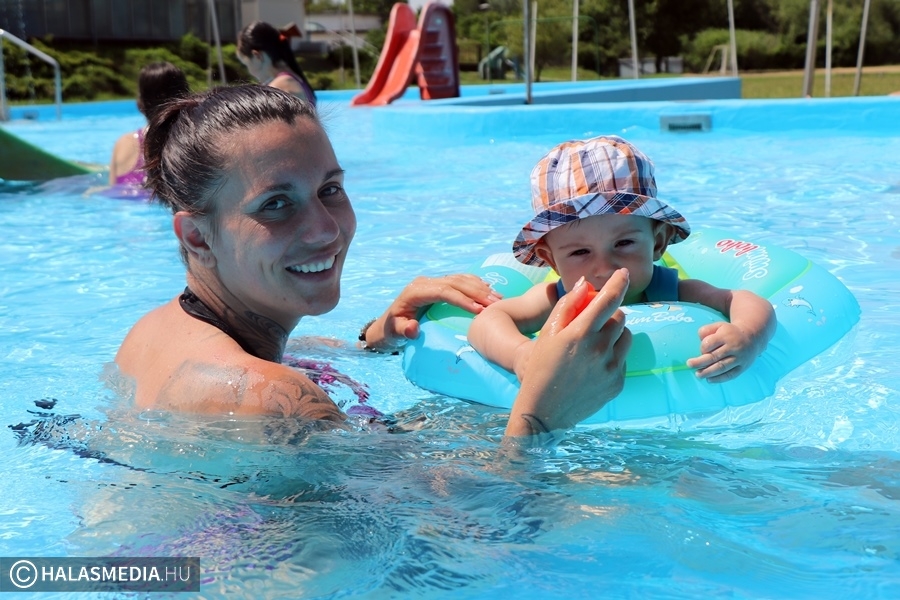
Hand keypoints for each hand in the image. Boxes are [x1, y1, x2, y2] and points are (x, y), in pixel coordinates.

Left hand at [364, 274, 500, 350]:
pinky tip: (489, 289)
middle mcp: (425, 283)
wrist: (389, 323)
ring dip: (480, 288)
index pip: (443, 291)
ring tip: (497, 298)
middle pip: (455, 283)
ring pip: (460, 279)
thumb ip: (403, 331)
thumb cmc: (392, 330)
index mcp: (415, 291)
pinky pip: (460, 280)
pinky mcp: (439, 284)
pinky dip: (475, 283)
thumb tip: (413, 328)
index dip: (462, 299)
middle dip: (476, 292)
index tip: (479, 310)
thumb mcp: (394, 332)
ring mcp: (433, 281)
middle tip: (495, 303)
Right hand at [505, 270, 631, 439]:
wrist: (544, 410)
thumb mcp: (548, 333)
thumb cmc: (541, 367)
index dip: (618, 283)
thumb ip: (567, 305)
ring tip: (596, 343)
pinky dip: (613, 354)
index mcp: (581, 333)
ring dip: (616, 333)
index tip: (624, 273)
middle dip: (609, 313)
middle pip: (619, 317)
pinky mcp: (618, 383)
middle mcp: (600, 349)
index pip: (609, 299)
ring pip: (626, 336)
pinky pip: (623, 358)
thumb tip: (586, 284)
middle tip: (594, 321)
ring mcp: (612, 367)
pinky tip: (594, 364)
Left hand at [686, 321, 760, 382]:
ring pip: (722, 367)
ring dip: (708, 372)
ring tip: (698, 374)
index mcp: (726, 335)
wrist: (752, 338)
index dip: (702, 348)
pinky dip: (719, 379)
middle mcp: (734, 347)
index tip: (700, 350)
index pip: (710, 343)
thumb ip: (706, 330)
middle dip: (700, 362)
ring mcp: (739, 358)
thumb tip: (699, 339)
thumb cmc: (729, 333)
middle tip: (689, 365)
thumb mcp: (718, 326)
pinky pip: (730, 375)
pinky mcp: (743, 367)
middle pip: (714, 357)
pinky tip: (709, 380)